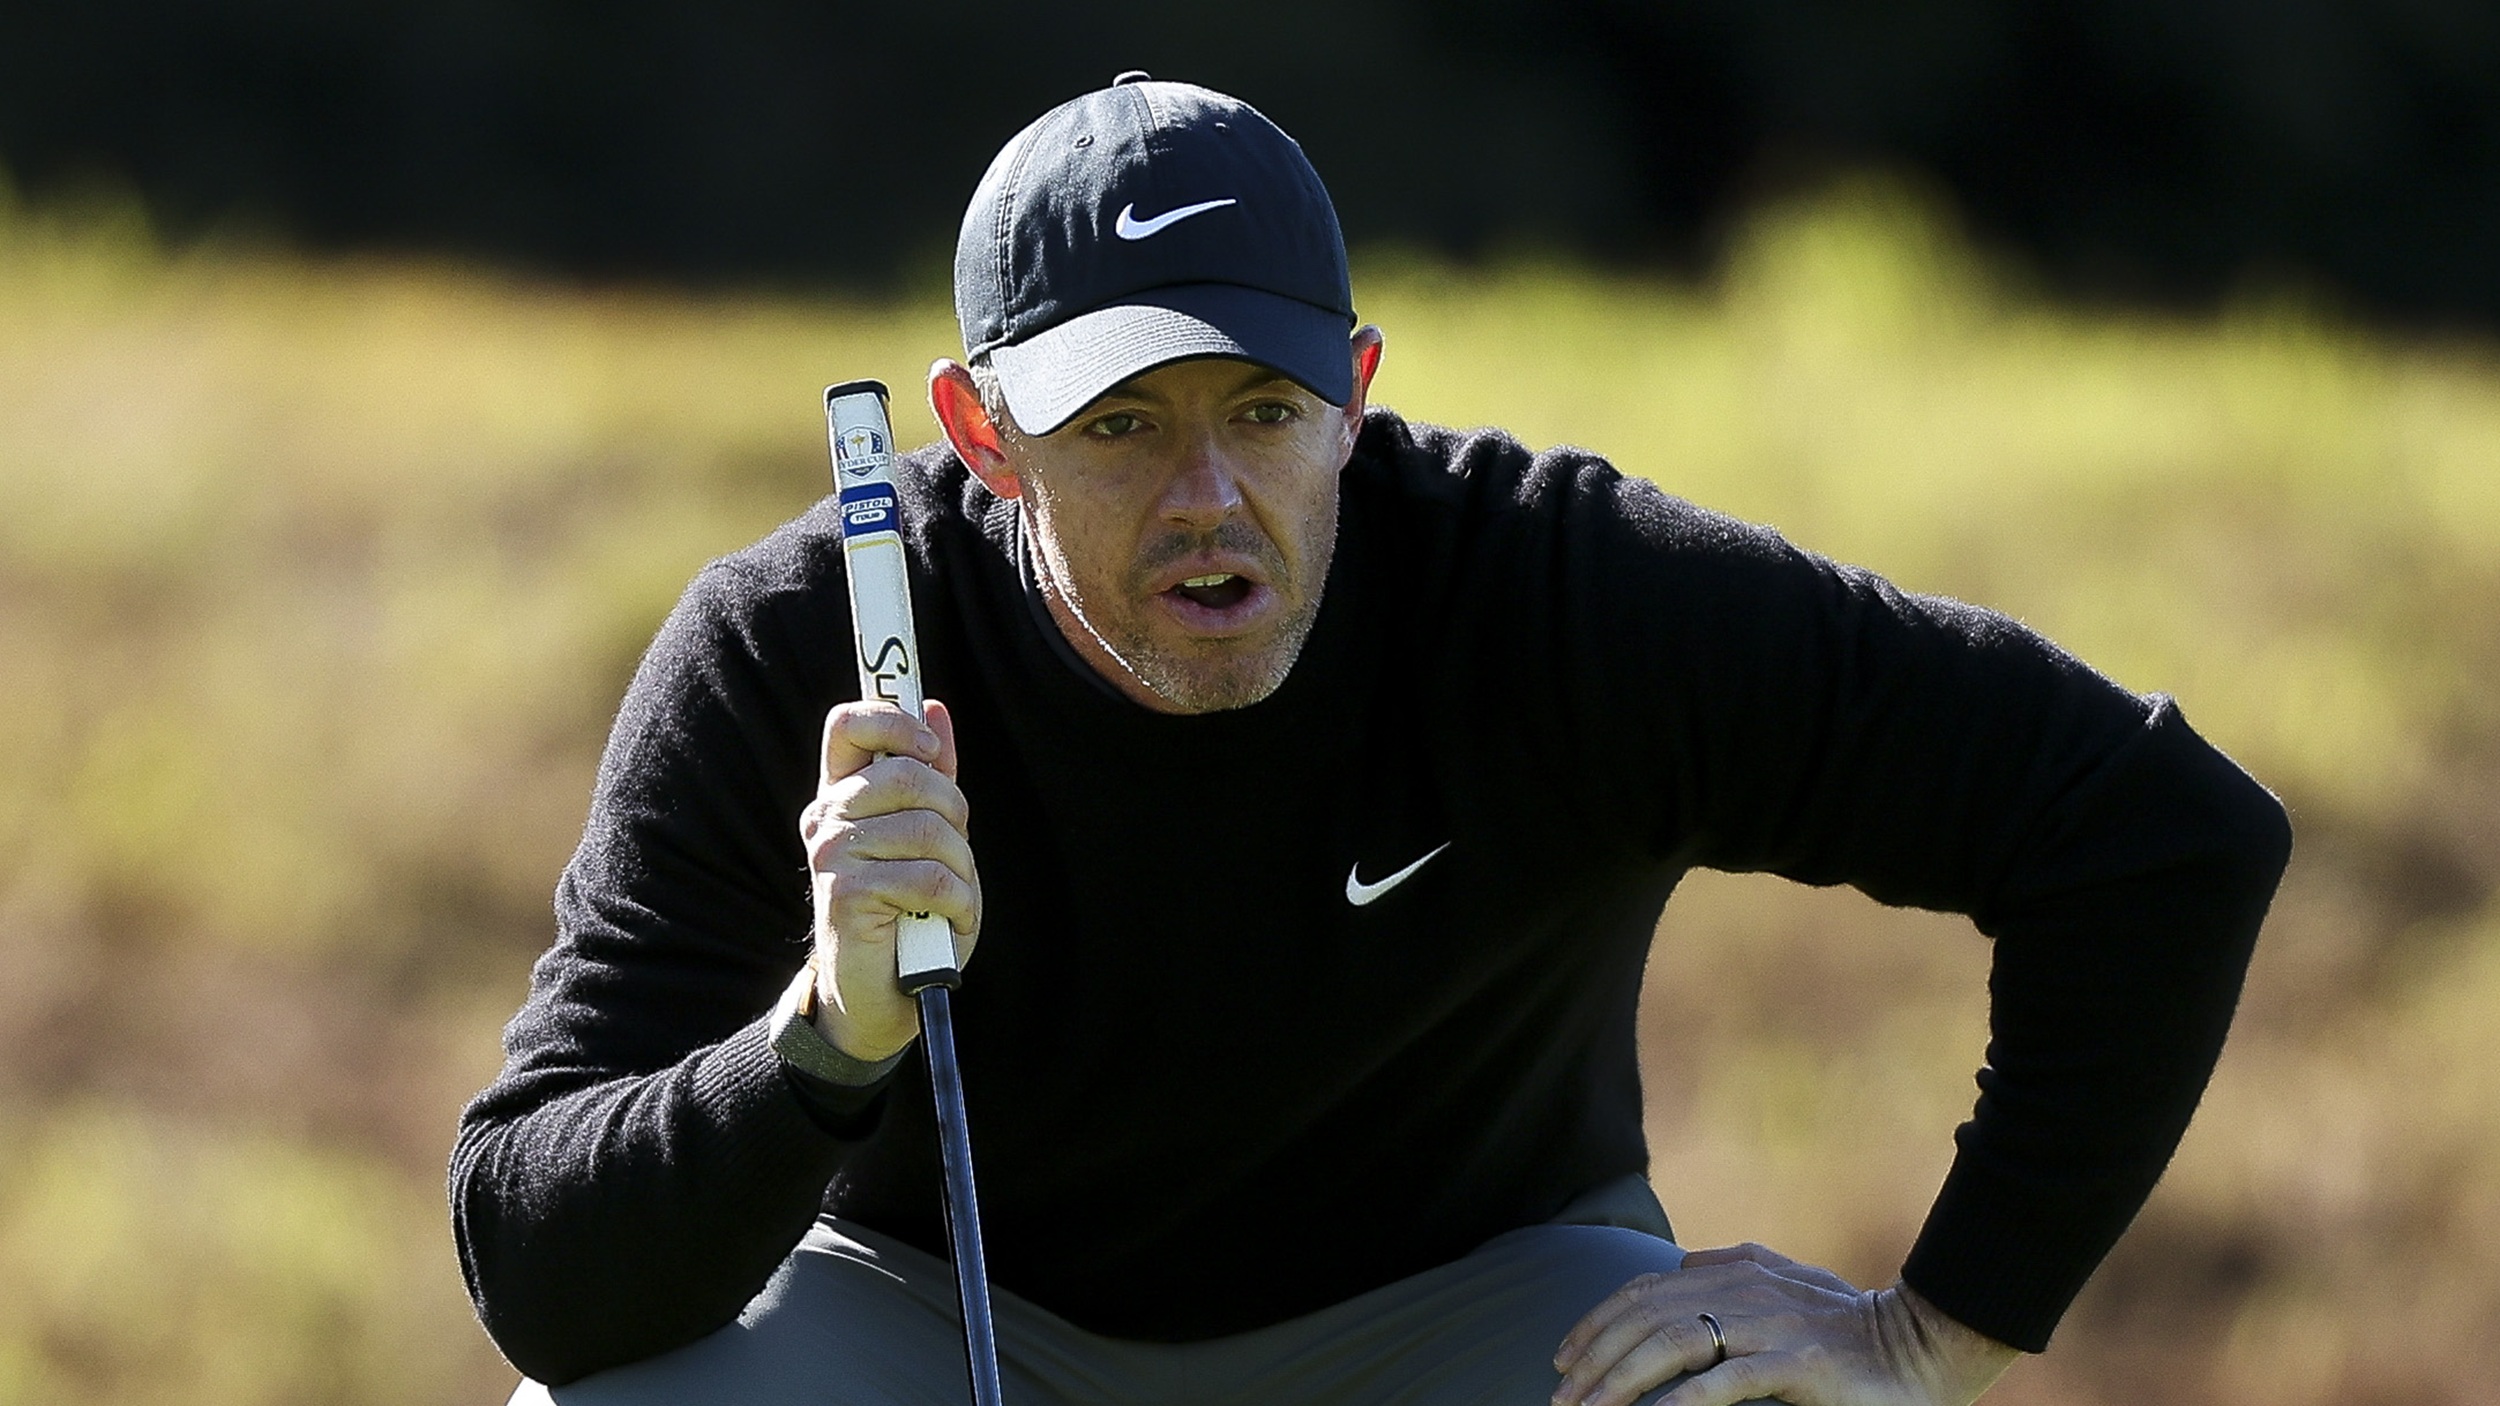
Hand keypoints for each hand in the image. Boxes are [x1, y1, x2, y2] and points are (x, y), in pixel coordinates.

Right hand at [798, 698, 979, 1061]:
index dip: (895, 720)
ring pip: (929, 828)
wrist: (881, 997)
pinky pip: (930, 879)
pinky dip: (959, 904)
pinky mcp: (847, 895)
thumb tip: (933, 707)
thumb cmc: (910, 912)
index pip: (850, 723)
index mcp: (843, 794)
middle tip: (954, 850)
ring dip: (961, 868)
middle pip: (909, 773)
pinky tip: (947, 921)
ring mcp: (832, 855)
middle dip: (954, 812)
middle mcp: (828, 817)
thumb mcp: (930, 837)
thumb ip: (930, 775)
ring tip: (950, 896)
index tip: (930, 748)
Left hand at [1551, 1243, 2017, 1405]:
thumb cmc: (1852, 1326)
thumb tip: (1684, 1264)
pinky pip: (1728, 1380)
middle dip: (1594, 1357)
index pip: (1644, 1291)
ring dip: (1621, 1380)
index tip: (1563, 1359)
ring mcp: (1771, 1325)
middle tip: (1561, 1398)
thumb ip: (1735, 1269)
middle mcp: (1746, 1289)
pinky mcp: (1799, 1364)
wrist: (1926, 1345)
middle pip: (1646, 1316)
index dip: (1596, 1322)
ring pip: (1673, 1344)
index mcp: (1736, 1271)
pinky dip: (1684, 1400)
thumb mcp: (1788, 1287)